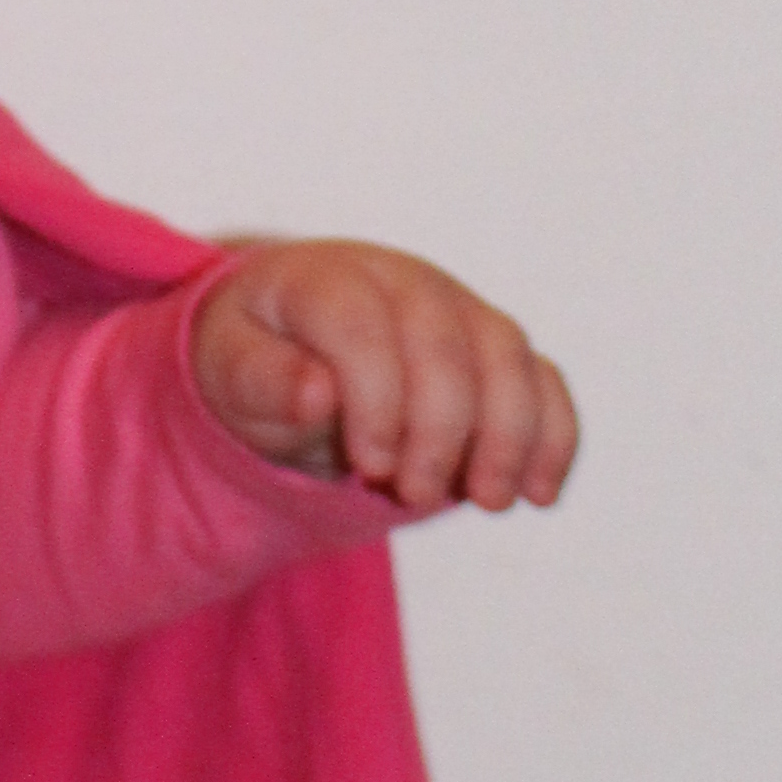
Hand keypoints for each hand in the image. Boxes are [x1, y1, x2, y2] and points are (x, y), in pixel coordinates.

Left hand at [191, 241, 577, 517]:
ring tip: (488, 502)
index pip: (363, 326)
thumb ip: (264, 381)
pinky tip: (540, 493)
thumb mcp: (229, 373)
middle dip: (441, 429)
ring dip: (509, 436)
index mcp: (326, 279)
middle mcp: (401, 282)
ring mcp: (456, 308)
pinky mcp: (494, 348)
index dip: (376, 400)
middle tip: (413, 495)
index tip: (370, 468)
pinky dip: (552, 435)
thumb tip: (317, 395)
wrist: (287, 345)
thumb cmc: (253, 360)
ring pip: (507, 356)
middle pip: (445, 343)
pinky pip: (542, 380)